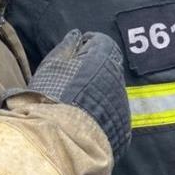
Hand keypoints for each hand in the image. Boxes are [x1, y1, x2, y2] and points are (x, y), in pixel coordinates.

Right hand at [29, 30, 130, 157]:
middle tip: (72, 80)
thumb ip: (67, 46)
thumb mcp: (52, 65)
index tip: (73, 54)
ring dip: (98, 92)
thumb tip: (77, 35)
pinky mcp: (123, 126)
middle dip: (94, 69)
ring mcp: (122, 102)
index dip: (86, 46)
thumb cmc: (53, 96)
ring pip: (111, 90)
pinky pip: (112, 113)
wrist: (64, 139)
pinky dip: (101, 113)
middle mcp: (118, 77)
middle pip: (108, 66)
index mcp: (103, 57)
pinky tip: (84, 120)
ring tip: (76, 104)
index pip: (100, 42)